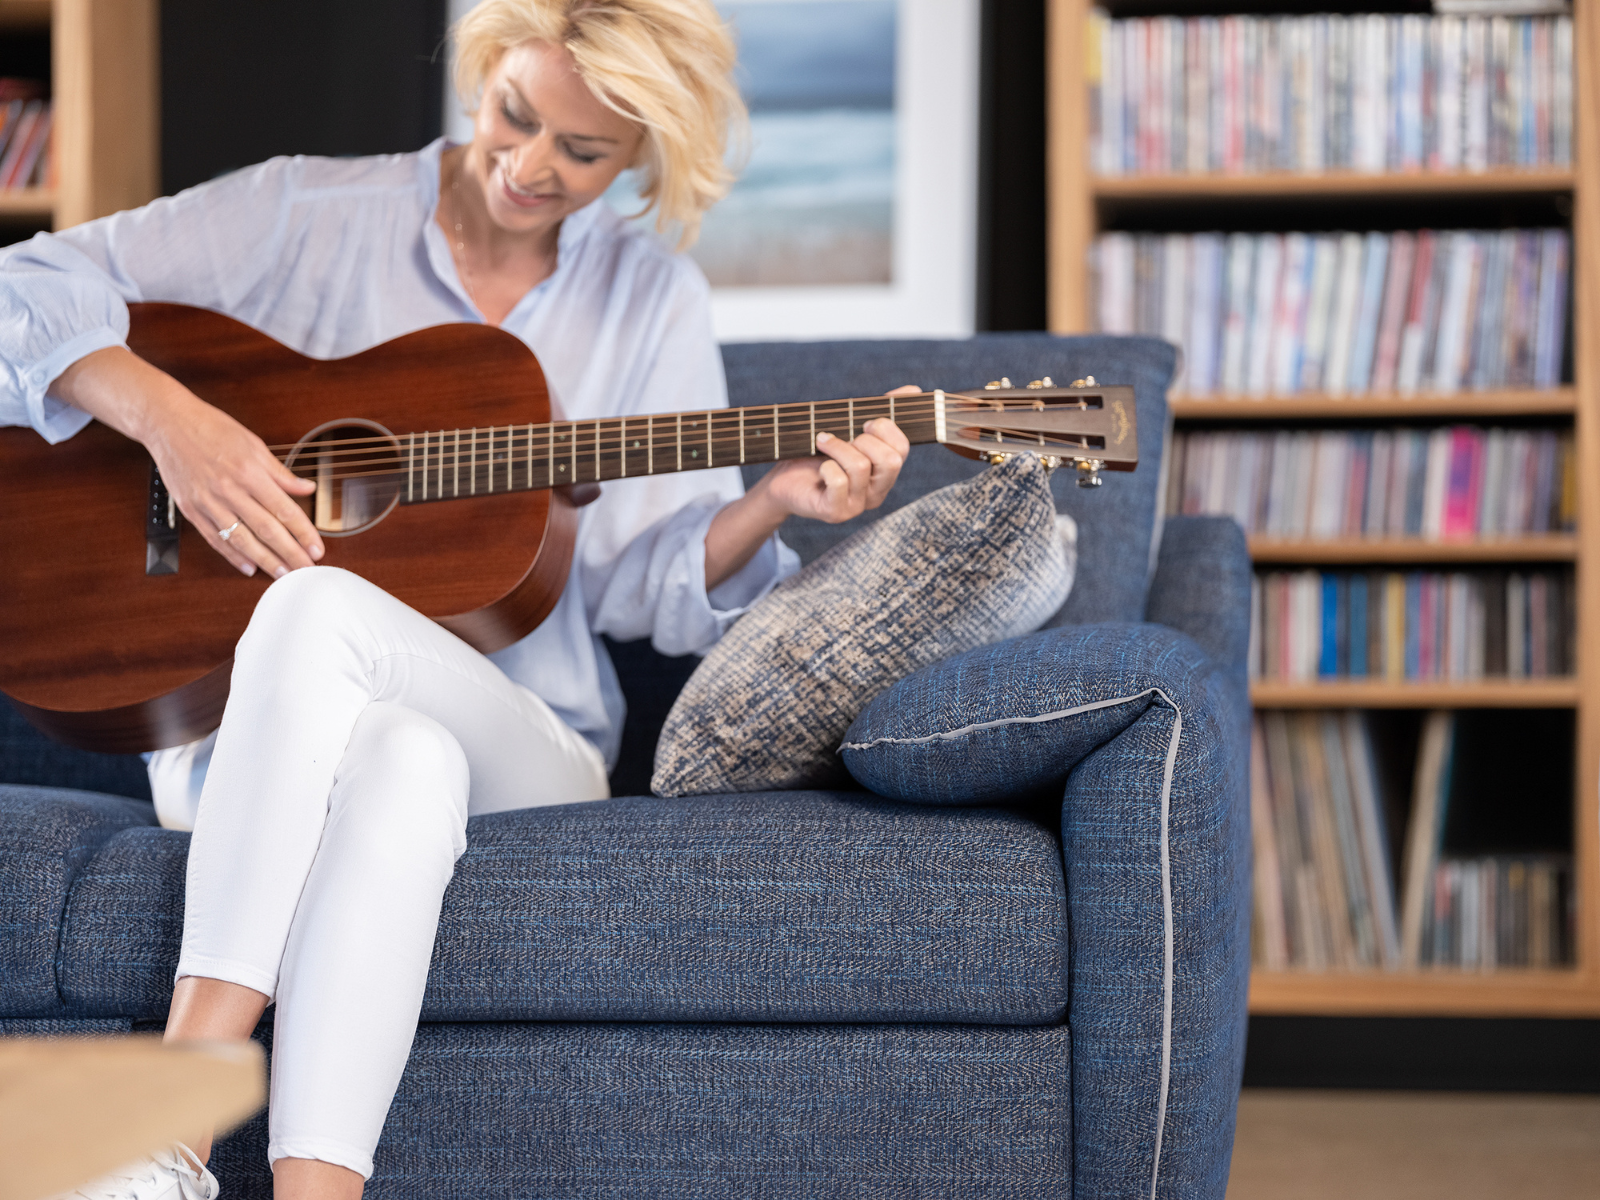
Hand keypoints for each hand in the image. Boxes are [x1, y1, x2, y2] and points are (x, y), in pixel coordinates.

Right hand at [50, 347, 322, 576]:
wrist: (167, 423)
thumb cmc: (211, 428)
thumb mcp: (253, 444)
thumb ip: (280, 472)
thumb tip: (307, 488)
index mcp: (249, 472)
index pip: (284, 510)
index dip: (303, 533)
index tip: (317, 548)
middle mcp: (229, 489)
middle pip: (266, 529)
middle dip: (289, 553)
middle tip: (307, 570)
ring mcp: (208, 502)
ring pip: (241, 539)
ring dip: (264, 560)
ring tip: (282, 574)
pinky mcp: (191, 509)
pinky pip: (214, 538)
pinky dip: (232, 555)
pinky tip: (249, 567)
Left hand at [752, 384, 918, 524]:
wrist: (784, 479)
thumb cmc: (818, 453)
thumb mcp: (850, 428)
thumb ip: (881, 410)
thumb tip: (914, 391)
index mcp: (885, 473)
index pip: (902, 449)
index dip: (885, 428)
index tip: (864, 423)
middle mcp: (876, 492)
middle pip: (890, 461)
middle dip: (865, 440)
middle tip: (846, 435)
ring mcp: (857, 505)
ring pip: (860, 467)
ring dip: (837, 446)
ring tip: (822, 441)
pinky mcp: (835, 512)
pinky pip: (838, 482)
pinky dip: (826, 467)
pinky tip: (819, 467)